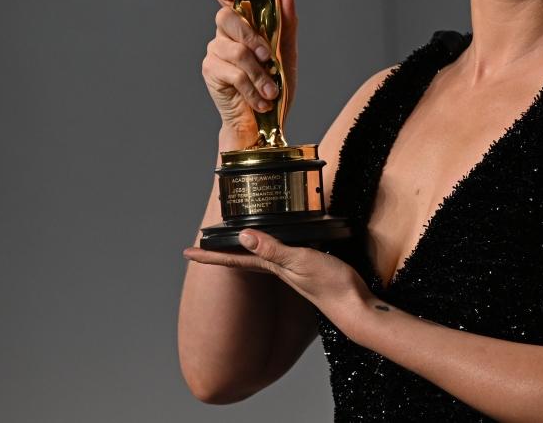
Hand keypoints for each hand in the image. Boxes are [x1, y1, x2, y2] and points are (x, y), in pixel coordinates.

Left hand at [183, 230, 370, 334]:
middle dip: (223, 250)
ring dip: (245, 247)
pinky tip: (278, 242)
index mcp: (272, 267)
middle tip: (205, 242)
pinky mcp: (308, 268)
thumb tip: (243, 235)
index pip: (233, 260)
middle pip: (242, 258)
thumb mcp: (301, 261)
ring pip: (260, 256)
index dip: (209, 255)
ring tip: (234, 238)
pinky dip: (272, 245)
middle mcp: (278, 270)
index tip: (186, 252)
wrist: (355, 306)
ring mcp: (293, 271)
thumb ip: (274, 249)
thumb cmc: (330, 285)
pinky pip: (281, 254)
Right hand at [201, 0, 298, 135]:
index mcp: (244, 22)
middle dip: (251, 36)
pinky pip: (233, 73)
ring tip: (272, 91)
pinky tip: (262, 101)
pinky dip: (252, 89)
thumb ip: (286, 25)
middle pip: (226, 17)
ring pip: (236, 51)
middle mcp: (225, 33)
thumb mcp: (287, 55)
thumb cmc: (275, 85)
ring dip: (259, 74)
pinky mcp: (211, 71)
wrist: (264, 122)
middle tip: (269, 57)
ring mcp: (215, 51)